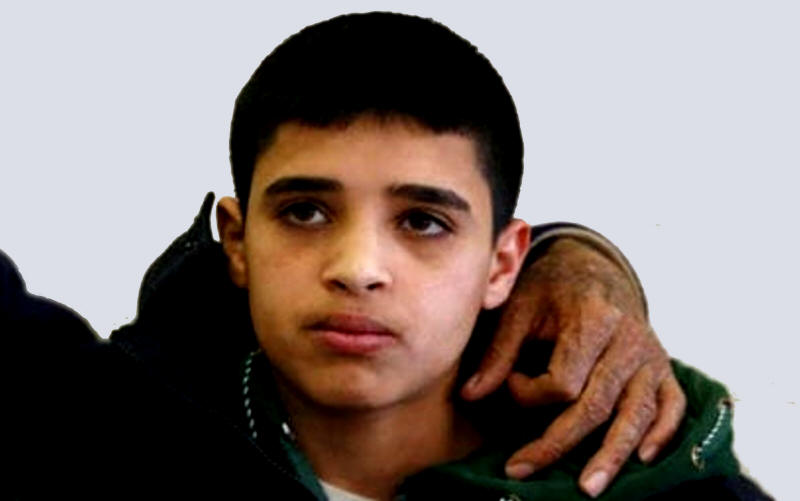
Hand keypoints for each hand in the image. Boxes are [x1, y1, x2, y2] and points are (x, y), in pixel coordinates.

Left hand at [460, 237, 685, 497]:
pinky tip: (644, 459)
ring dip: (612, 455)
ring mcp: (650, 356)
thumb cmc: (552, 288)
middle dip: (558, 443)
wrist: (593, 266)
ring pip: (637, 414)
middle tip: (522, 471)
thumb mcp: (519, 308)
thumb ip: (498, 352)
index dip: (528, 394)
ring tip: (589, 489)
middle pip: (596, 405)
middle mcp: (628, 340)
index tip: (509, 385)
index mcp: (592, 320)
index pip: (562, 381)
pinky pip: (672, 405)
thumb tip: (471, 396)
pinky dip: (662, 433)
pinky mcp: (664, 367)